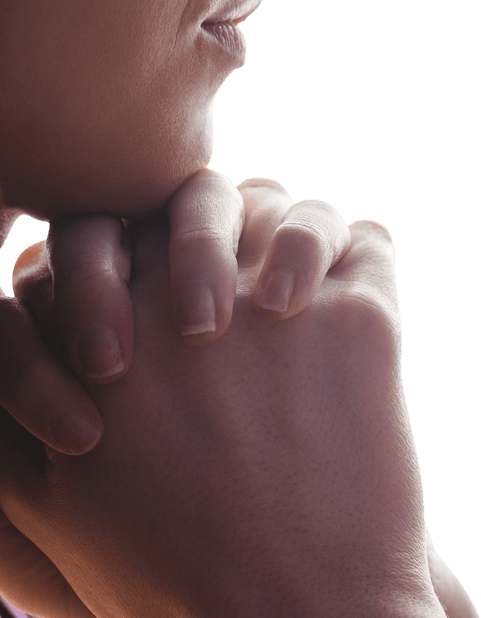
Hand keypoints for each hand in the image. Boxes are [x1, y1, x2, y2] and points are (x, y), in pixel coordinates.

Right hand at [0, 220, 450, 617]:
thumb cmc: (168, 576)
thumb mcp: (54, 507)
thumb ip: (14, 415)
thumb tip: (10, 333)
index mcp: (110, 329)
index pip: (111, 225)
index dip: (129, 246)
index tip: (156, 283)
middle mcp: (188, 294)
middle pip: (197, 197)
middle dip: (204, 223)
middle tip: (227, 275)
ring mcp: (278, 297)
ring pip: (284, 204)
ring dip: (285, 229)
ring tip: (289, 279)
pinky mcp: (363, 320)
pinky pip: (366, 240)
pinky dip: (358, 256)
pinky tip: (346, 291)